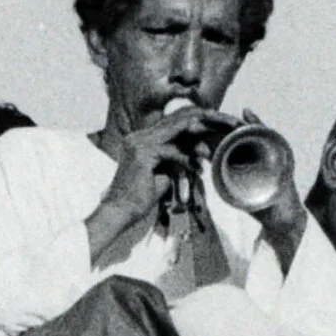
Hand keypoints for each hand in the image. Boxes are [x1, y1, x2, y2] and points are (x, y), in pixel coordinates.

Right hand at [96, 102, 214, 236]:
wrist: (119, 212)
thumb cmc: (138, 199)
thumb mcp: (159, 175)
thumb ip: (170, 162)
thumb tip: (187, 157)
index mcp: (139, 139)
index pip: (169, 125)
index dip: (190, 126)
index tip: (209, 132)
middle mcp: (137, 137)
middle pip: (172, 123)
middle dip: (196, 126)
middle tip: (215, 132)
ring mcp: (138, 144)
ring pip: (174, 134)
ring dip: (194, 145)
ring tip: (208, 154)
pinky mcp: (142, 155)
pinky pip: (171, 152)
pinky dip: (187, 160)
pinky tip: (199, 170)